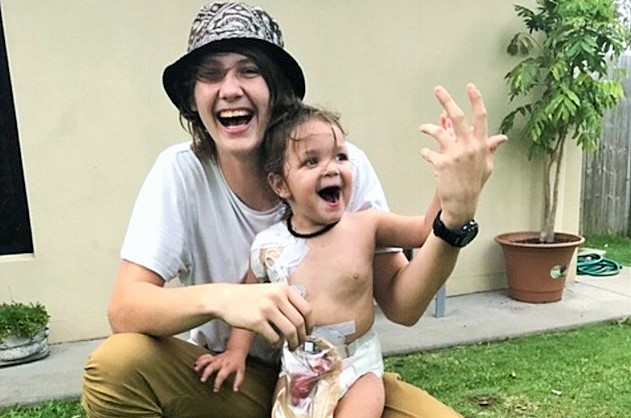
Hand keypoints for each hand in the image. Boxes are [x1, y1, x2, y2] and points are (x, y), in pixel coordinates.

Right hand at [195, 350, 246, 391]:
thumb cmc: (238, 363)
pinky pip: (206, 356)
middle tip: (202, 380)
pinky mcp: (213, 357)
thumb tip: (235, 390)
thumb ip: (238, 381)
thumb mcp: (241, 371)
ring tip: (196, 369)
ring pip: (208, 360)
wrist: (236, 351)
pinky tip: (196, 363)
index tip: (215, 389)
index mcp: (228, 366)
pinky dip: (200, 359)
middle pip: (212, 366)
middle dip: (206, 373)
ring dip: (201, 364)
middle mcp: (221, 362)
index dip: (218, 383)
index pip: (222, 375)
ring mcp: (216, 358)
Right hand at [216, 282, 311, 349]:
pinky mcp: (257, 321)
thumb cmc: (249, 297)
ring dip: (293, 342)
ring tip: (291, 347)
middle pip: (300, 322)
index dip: (310, 324)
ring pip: (290, 331)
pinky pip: (274, 337)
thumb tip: (303, 320)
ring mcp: (267, 308)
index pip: (307, 308)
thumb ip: (286, 300)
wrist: (225, 298)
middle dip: (303, 336)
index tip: (308, 332)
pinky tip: (274, 344)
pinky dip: (277, 344)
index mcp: (283, 288)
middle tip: (300, 343)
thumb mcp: (270, 290)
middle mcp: (277, 296)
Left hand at [419, 83, 507, 227]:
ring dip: (428, 128)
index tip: (470, 86)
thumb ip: (490, 149)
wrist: (463, 204)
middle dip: (446, 101)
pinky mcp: (442, 163)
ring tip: (422, 128)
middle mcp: (469, 147)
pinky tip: (425, 154)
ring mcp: (455, 155)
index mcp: (481, 145)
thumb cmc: (475, 184)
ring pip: (438, 132)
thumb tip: (502, 138)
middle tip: (438, 89)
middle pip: (457, 117)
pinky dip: (426, 153)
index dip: (476, 100)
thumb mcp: (486, 166)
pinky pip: (429, 153)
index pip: (480, 117)